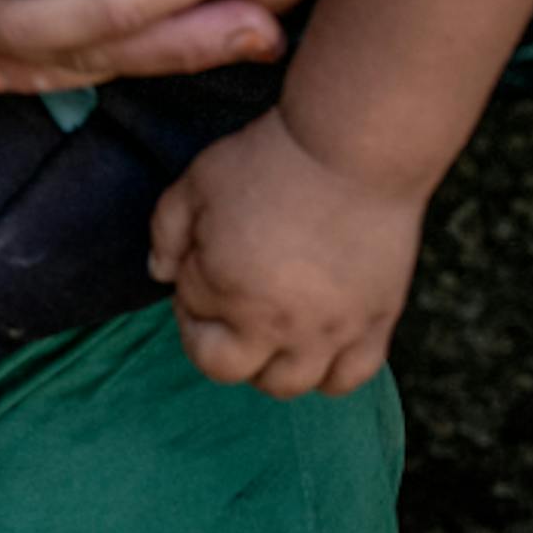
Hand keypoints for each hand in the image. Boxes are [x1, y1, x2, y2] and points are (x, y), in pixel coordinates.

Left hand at [147, 107, 427, 400]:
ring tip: (270, 326)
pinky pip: (350, 377)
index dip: (188, 291)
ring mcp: (329, 330)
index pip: (191, 317)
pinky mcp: (374, 324)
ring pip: (287, 385)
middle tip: (225, 300)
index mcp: (227, 290)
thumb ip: (166, 231)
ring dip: (266, 362)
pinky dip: (330, 372)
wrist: (352, 148)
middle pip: (229, 369)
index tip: (199, 264)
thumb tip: (158, 274)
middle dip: (214, 339)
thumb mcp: (198, 181)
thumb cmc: (270, 158)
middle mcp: (276, 324)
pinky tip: (318, 343)